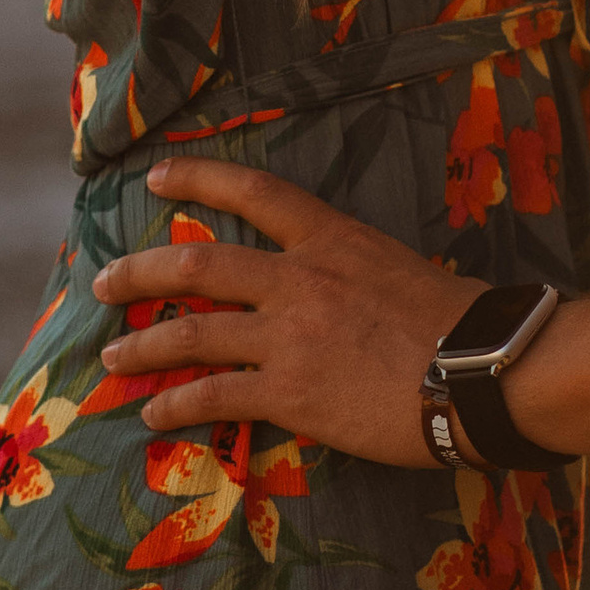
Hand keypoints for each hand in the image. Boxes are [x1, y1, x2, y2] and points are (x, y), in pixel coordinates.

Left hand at [92, 159, 487, 466]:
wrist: (486, 371)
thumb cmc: (463, 323)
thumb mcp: (401, 269)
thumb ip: (354, 272)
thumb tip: (341, 291)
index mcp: (332, 239)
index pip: (253, 193)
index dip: (199, 180)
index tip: (158, 176)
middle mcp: (300, 278)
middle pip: (197, 265)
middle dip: (139, 271)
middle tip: (103, 280)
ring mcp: (290, 335)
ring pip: (192, 332)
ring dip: (143, 344)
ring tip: (110, 355)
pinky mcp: (292, 392)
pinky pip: (215, 395)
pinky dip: (175, 403)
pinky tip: (152, 413)